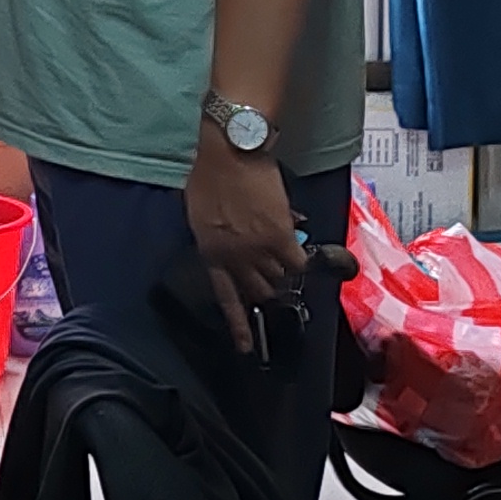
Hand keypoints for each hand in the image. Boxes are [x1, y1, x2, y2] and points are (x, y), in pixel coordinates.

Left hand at [185, 131, 307, 355]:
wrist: (231, 152)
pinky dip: (300, 259)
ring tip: (281, 252)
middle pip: (258, 291)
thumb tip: (229, 247)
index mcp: (211, 253)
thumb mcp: (200, 213)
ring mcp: (258, 250)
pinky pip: (298, 263)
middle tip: (272, 274)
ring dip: (282, 269)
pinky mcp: (280, 237)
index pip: (226, 297)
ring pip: (279, 278)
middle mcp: (234, 259)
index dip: (238, 323)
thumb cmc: (209, 175)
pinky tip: (296, 248)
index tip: (245, 346)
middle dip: (266, 287)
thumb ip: (214, 236)